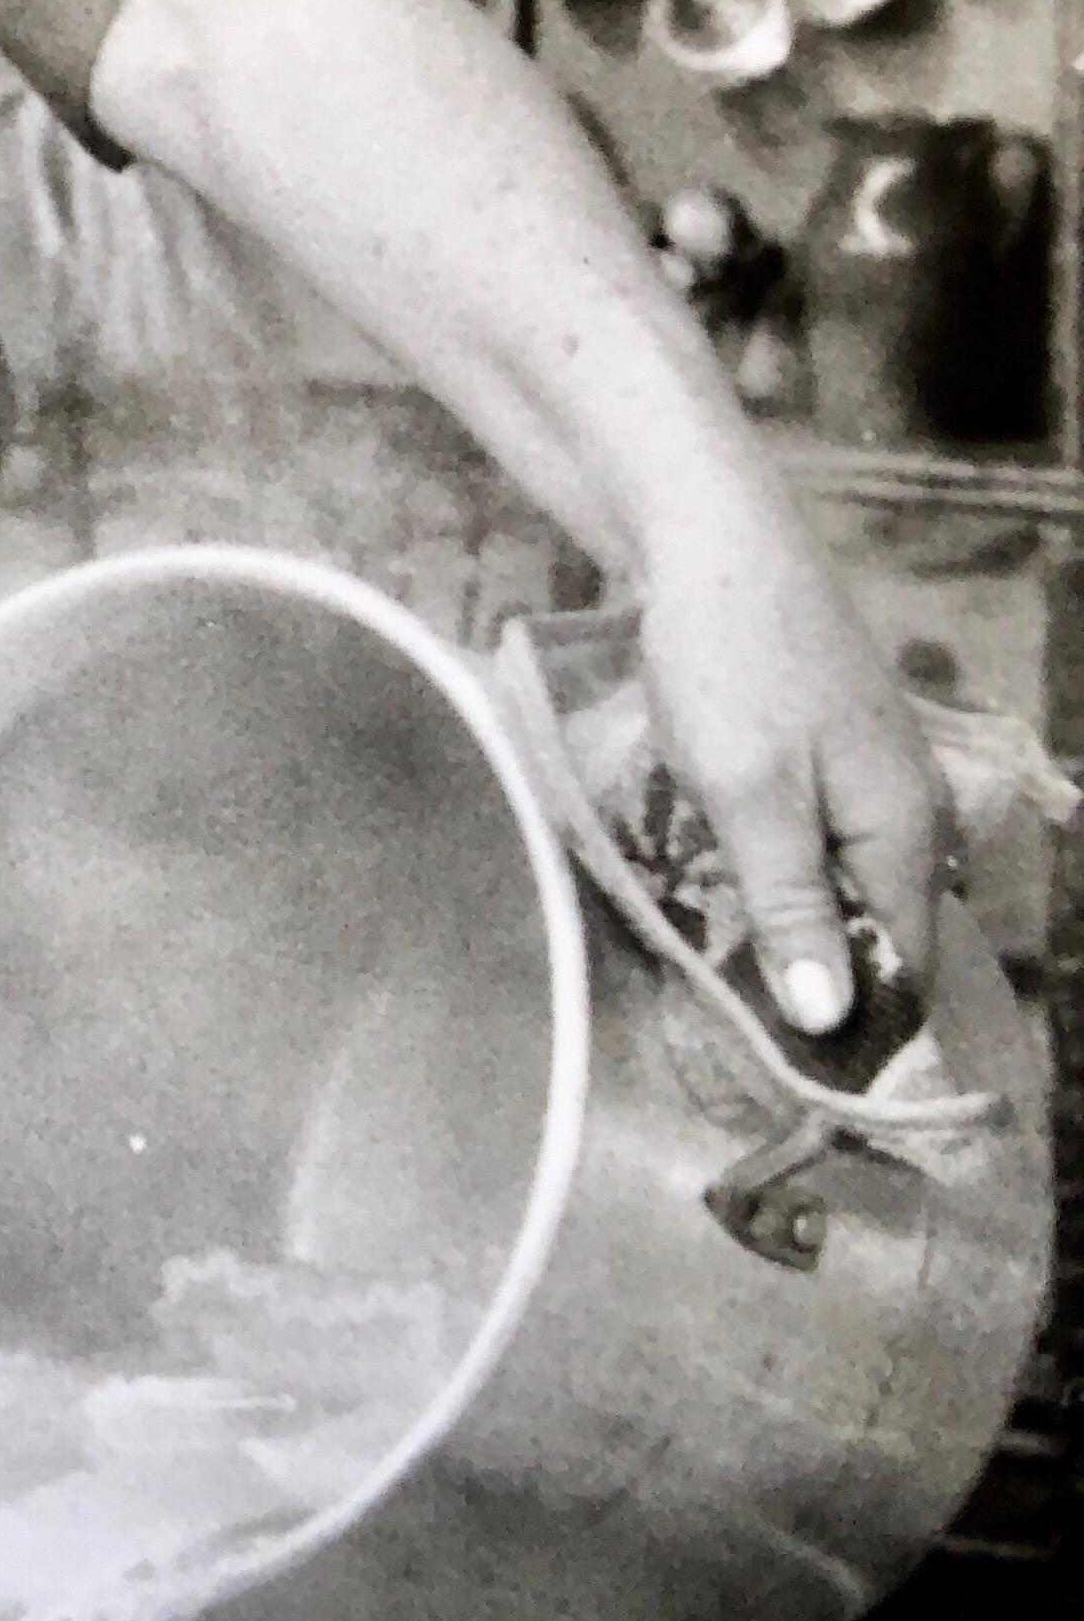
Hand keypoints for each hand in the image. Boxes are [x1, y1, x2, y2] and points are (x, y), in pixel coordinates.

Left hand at [636, 494, 952, 1033]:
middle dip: (825, 983)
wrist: (712, 538)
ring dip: (795, 928)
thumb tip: (834, 1020)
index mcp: (905, 834)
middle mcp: (908, 811)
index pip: (907, 970)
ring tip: (726, 975)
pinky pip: (817, 837)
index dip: (859, 1031)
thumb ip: (791, 906)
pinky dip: (780, 872)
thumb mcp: (750, 797)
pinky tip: (729, 886)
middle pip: (880, 931)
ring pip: (844, 884)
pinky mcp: (822, 747)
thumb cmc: (731, 665)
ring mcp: (869, 775)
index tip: (794, 1082)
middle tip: (743, 1036)